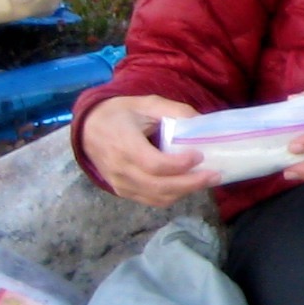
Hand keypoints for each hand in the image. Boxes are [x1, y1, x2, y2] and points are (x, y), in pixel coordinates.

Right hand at [80, 95, 220, 207]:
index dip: (179, 164)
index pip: (153, 164)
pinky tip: (189, 185)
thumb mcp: (146, 104)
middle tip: (215, 175)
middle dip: (191, 183)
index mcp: (123, 144)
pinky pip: (151, 200)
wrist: (88, 129)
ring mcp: (120, 183)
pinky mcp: (123, 191)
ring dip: (185, 192)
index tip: (199, 155)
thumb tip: (202, 122)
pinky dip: (173, 196)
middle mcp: (120, 169)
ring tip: (207, 180)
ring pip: (157, 197)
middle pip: (159, 186)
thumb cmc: (120, 114)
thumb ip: (174, 111)